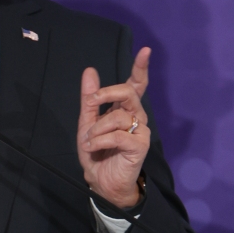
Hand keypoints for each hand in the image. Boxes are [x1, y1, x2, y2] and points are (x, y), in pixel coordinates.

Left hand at [76, 46, 151, 208]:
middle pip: (128, 92)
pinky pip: (118, 135)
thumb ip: (89, 100)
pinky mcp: (140, 146)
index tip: (146, 51)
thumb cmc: (97, 153)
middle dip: (107, 93)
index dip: (141, 67)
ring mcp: (140, 131)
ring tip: (88, 141)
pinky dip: (100, 140)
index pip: (136, 84)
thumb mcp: (87, 123)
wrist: (101, 182)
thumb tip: (89, 71)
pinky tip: (93, 147)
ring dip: (97, 128)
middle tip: (91, 103)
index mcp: (125, 109)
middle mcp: (136, 116)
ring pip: (119, 116)